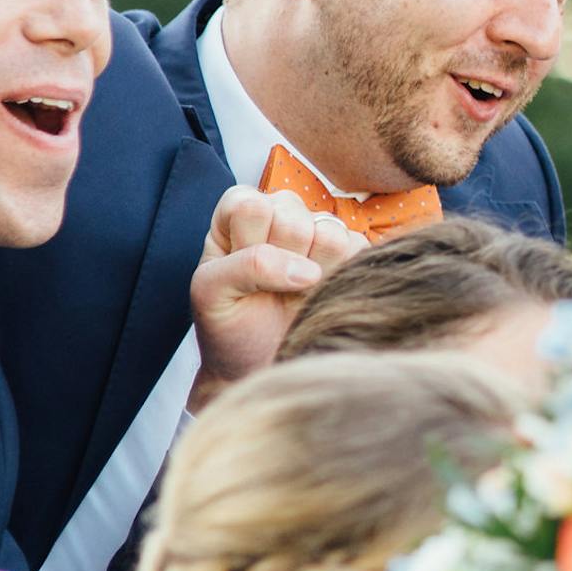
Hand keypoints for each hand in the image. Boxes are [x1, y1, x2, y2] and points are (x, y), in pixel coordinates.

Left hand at [188, 186, 365, 405]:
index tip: (239, 275)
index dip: (248, 241)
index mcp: (238, 215)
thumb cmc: (229, 326)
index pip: (251, 203)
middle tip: (269, 289)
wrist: (257, 366)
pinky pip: (359, 250)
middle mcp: (280, 218)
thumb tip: (308, 271)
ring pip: (331, 232)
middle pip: (294, 216)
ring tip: (295, 293)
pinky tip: (318, 295)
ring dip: (313, 271)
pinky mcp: (350, 257)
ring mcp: (318, 237)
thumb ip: (247, 266)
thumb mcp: (212, 293)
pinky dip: (340, 279)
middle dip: (280, 260)